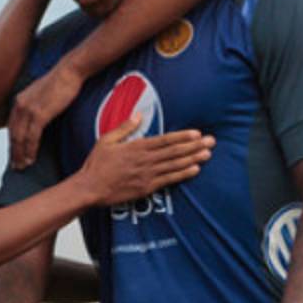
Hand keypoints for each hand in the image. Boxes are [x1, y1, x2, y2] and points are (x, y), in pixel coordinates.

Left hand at [8, 65, 83, 168]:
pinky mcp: (39, 114)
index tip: (14, 154)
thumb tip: (37, 119)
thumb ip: (35, 106)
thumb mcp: (42, 94)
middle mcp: (19, 105)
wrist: (69, 71)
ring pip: (20, 138)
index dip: (12, 143)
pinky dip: (30, 149)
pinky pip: (32, 137)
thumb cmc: (61, 82)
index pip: (12, 127)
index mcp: (19, 101)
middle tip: (15, 166)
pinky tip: (31, 158)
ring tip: (22, 166)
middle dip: (13, 152)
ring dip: (20, 154)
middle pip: (13, 134)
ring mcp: (28, 109)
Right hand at [75, 115, 214, 206]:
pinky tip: (195, 170)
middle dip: (194, 146)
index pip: (165, 140)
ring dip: (193, 158)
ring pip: (175, 165)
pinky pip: (169, 180)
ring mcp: (147, 175)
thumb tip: (138, 115)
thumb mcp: (106, 140)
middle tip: (211, 142)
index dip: (183, 136)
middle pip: (175, 151)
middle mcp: (145, 160)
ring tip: (208, 154)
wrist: (90, 188)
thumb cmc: (97, 164)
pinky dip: (183, 174)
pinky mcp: (147, 188)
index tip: (197, 133)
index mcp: (136, 146)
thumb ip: (124, 128)